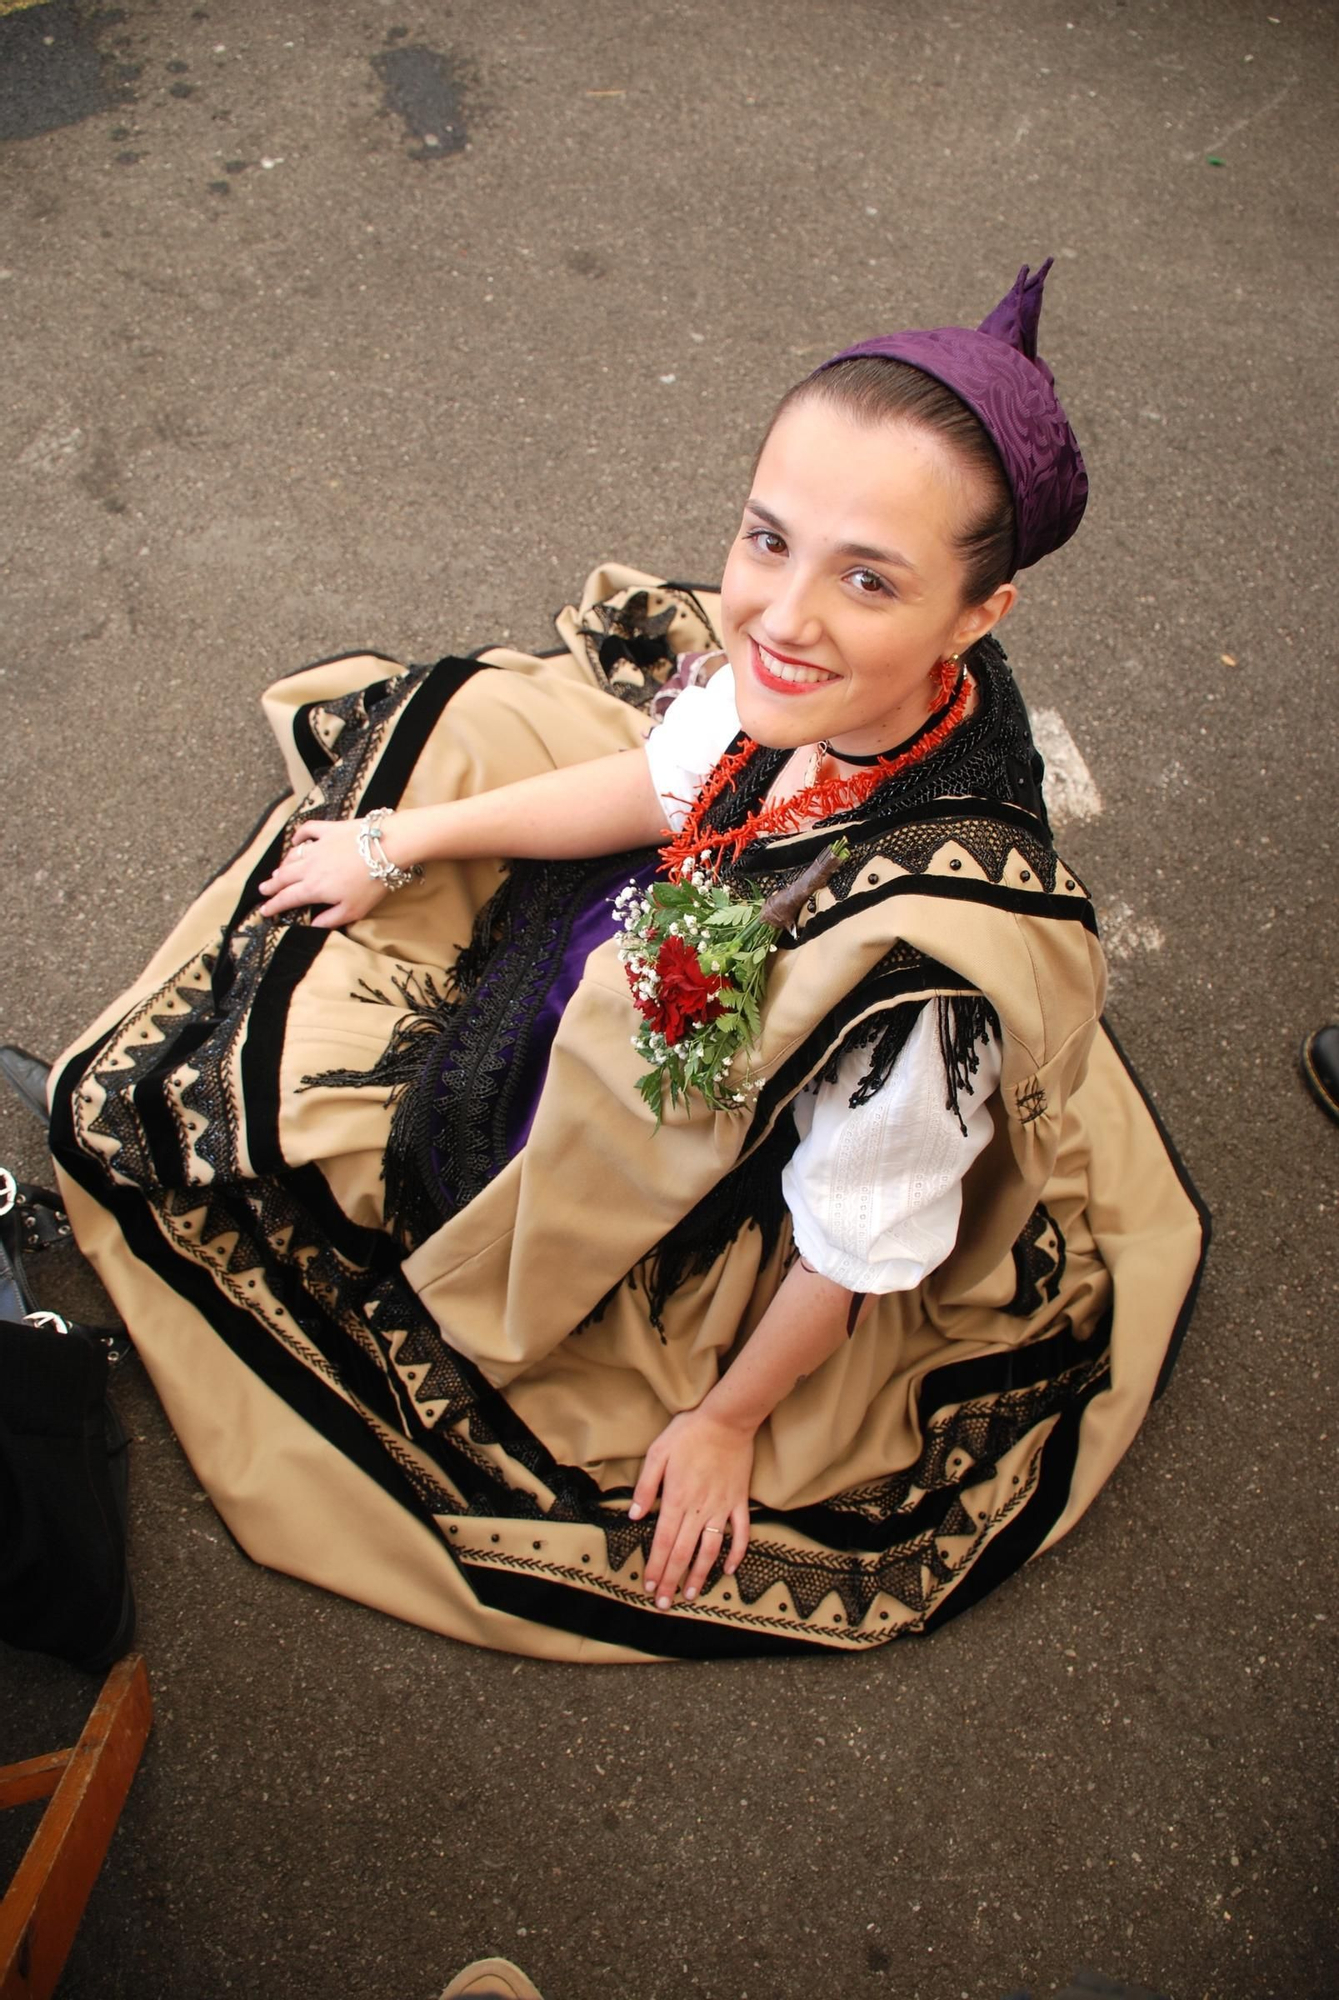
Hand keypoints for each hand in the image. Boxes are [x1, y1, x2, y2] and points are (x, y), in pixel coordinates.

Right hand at [256, 819, 388, 929]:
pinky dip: (298, 836)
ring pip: (292, 856)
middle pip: (284, 877)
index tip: (264, 910)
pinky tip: (296, 840)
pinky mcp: (329, 830)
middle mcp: (310, 866)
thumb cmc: (372, 883)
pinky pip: (307, 830)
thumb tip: (313, 925)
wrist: (387, 847)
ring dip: (283, 865)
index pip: (288, 898)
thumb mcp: (353, 910)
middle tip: (263, 890)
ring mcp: (317, 846)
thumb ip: (330, 919)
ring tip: (277, 871)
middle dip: (272, 885)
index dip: (274, 906)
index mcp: (314, 888)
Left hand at [629, 1407, 752, 1609]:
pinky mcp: (739, 1502)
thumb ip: (645, 1486)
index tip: (649, 1587)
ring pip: (710, 1550)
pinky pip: (741, 1533)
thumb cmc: (688, 1433)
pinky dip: (737, 1554)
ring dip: (699, 1575)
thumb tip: (634, 1516)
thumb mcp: (657, 1453)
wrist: (727, 1420)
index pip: (663, 1542)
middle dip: (672, 1581)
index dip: (656, 1567)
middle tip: (664, 1604)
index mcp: (676, 1499)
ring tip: (691, 1595)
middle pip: (683, 1553)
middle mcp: (699, 1509)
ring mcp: (722, 1508)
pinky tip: (729, 1570)